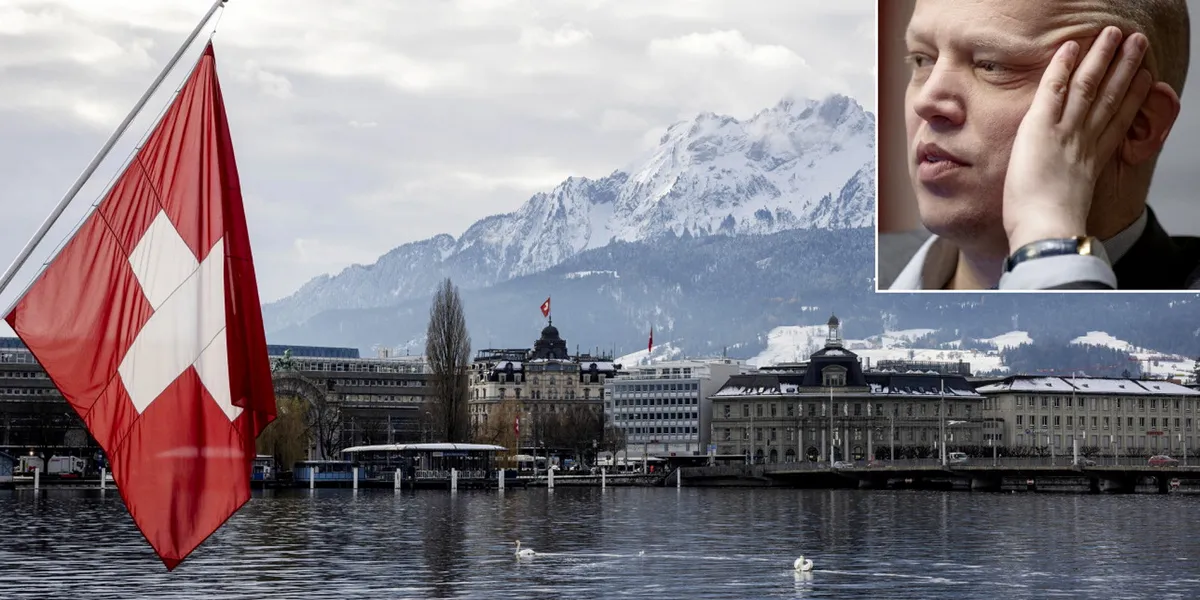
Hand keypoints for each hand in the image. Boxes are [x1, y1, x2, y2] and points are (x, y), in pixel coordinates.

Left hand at [1003, 26, 1154, 253]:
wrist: (1046, 231)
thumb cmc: (1048, 229)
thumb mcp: (1068, 207)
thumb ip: (1072, 193)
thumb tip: (1065, 204)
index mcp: (1092, 162)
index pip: (1116, 122)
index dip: (1132, 99)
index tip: (1145, 81)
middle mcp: (1083, 142)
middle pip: (1109, 97)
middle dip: (1125, 69)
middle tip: (1139, 45)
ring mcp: (1065, 133)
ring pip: (1087, 86)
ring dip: (1102, 58)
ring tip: (1116, 35)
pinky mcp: (1040, 129)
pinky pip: (1053, 90)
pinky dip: (1062, 67)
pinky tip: (1071, 47)